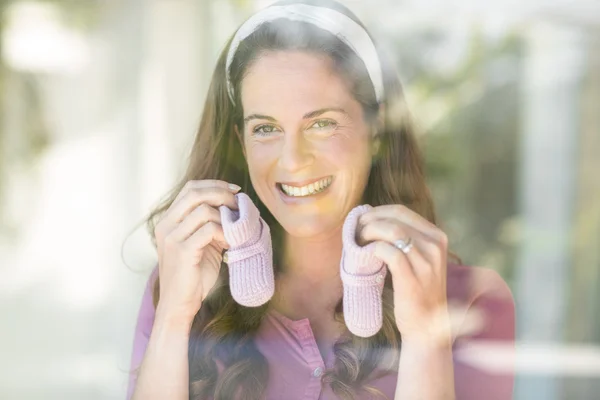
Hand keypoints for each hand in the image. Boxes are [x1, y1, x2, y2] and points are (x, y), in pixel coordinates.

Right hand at [153, 179, 239, 325]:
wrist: (180, 304)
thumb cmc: (194, 275)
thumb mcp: (202, 243)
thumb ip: (211, 224)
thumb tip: (235, 206)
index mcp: (168, 220)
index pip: (190, 188)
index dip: (214, 184)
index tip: (235, 190)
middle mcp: (166, 225)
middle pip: (195, 193)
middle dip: (221, 194)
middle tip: (239, 204)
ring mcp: (172, 238)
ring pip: (203, 210)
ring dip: (225, 216)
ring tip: (235, 229)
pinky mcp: (182, 251)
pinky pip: (209, 230)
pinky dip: (225, 232)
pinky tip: (230, 243)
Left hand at [356, 204, 450, 345]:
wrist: (426, 327)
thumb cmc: (416, 291)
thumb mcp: (418, 259)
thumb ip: (404, 239)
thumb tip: (371, 219)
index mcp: (437, 236)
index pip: (402, 211)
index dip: (377, 212)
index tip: (361, 220)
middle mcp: (435, 246)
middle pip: (396, 217)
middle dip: (370, 220)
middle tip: (354, 230)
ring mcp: (426, 262)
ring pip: (393, 231)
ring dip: (369, 232)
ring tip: (357, 241)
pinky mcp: (413, 278)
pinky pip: (388, 252)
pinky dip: (372, 249)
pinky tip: (364, 254)